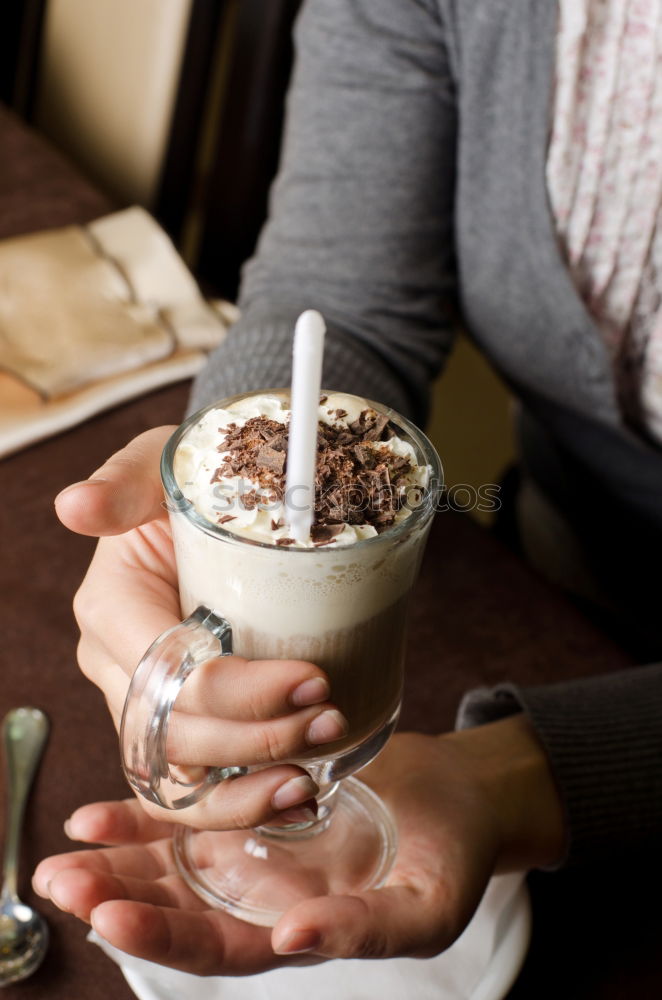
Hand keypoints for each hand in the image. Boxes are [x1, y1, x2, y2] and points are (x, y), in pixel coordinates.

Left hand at [33, 717, 564, 972]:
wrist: (457, 794)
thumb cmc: (454, 857)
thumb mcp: (427, 907)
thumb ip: (365, 928)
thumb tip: (294, 940)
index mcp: (296, 929)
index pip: (217, 949)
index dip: (163, 939)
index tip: (112, 919)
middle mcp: (261, 893)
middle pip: (175, 907)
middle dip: (115, 896)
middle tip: (62, 880)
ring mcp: (254, 844)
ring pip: (171, 859)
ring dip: (116, 854)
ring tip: (68, 844)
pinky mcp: (256, 796)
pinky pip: (194, 806)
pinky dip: (148, 808)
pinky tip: (103, 806)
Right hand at [55, 429, 348, 828]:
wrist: (219, 510)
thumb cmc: (194, 483)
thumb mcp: (162, 467)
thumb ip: (124, 483)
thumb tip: (74, 506)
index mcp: (111, 608)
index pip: (167, 671)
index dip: (238, 690)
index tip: (313, 678)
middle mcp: (117, 667)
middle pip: (175, 734)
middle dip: (256, 739)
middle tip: (327, 717)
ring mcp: (144, 704)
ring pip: (180, 778)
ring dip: (248, 788)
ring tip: (312, 776)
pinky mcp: (177, 725)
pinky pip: (195, 788)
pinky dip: (240, 805)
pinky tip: (296, 798)